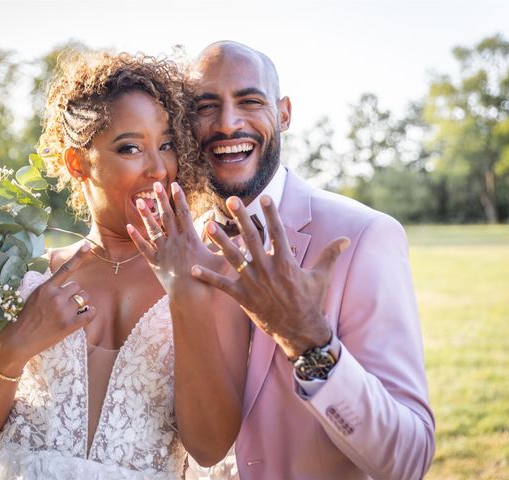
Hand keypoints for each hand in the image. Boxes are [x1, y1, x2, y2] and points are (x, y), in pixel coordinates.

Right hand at [0, 243, 96, 372]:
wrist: (19, 340)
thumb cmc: (26, 317)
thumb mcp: (34, 295)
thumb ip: (51, 288)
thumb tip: (68, 284)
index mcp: (46, 287)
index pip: (65, 269)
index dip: (78, 256)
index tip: (87, 245)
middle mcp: (56, 296)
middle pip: (78, 287)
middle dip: (74, 294)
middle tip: (64, 305)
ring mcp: (63, 311)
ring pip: (84, 298)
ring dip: (81, 304)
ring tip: (69, 312)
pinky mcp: (69, 325)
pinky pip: (90, 313)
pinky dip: (90, 313)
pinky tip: (84, 315)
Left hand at [127, 181, 224, 298]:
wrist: (190, 297)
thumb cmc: (207, 280)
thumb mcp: (221, 261)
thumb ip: (230, 246)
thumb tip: (243, 235)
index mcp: (190, 238)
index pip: (183, 213)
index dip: (179, 198)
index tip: (174, 185)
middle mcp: (174, 241)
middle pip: (166, 216)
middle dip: (161, 199)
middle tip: (156, 184)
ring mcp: (163, 251)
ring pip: (152, 229)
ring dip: (146, 214)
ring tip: (139, 201)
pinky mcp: (154, 262)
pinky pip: (143, 247)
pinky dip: (136, 237)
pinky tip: (129, 227)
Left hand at [191, 195, 348, 357]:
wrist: (300, 331)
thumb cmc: (311, 302)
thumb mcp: (321, 276)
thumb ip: (330, 255)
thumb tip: (345, 239)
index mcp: (286, 261)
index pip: (277, 231)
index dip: (270, 213)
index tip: (264, 197)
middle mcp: (267, 269)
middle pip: (251, 238)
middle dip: (241, 218)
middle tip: (231, 200)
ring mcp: (254, 283)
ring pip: (233, 257)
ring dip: (219, 241)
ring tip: (207, 225)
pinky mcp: (243, 298)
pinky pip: (222, 286)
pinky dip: (208, 277)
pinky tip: (193, 268)